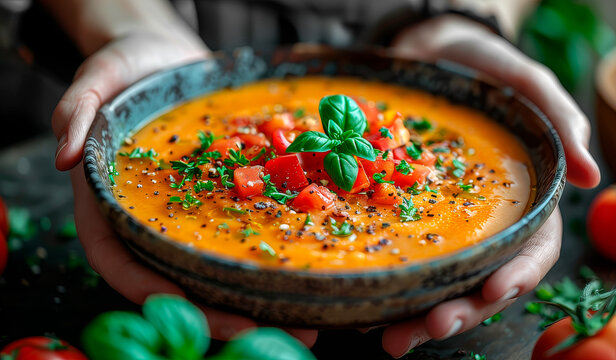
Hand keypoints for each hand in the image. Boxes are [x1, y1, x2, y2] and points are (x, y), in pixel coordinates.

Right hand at [53, 31, 316, 346]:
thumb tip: (62, 157)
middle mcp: (151, 220)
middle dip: (214, 313)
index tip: (187, 309)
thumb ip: (75, 112)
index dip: (148, 289)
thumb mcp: (96, 78)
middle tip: (258, 334)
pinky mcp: (223, 199)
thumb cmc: (126, 70)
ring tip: (300, 324)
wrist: (168, 58)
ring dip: (254, 301)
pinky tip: (308, 272)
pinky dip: (273, 258)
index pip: (118, 259)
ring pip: (216, 269)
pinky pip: (247, 232)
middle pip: (176, 279)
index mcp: (110, 204)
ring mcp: (189, 214)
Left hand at [380, 15, 599, 356]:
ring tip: (389, 336)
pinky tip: (361, 308)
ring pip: (437, 283)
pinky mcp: (399, 218)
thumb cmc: (485, 70)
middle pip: (480, 281)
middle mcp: (482, 225)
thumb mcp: (525, 86)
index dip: (517, 277)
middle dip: (459, 310)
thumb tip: (591, 175)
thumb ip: (559, 123)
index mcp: (520, 203)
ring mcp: (440, 226)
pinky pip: (394, 257)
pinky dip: (382, 286)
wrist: (427, 55)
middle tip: (429, 326)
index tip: (493, 293)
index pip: (530, 252)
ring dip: (416, 314)